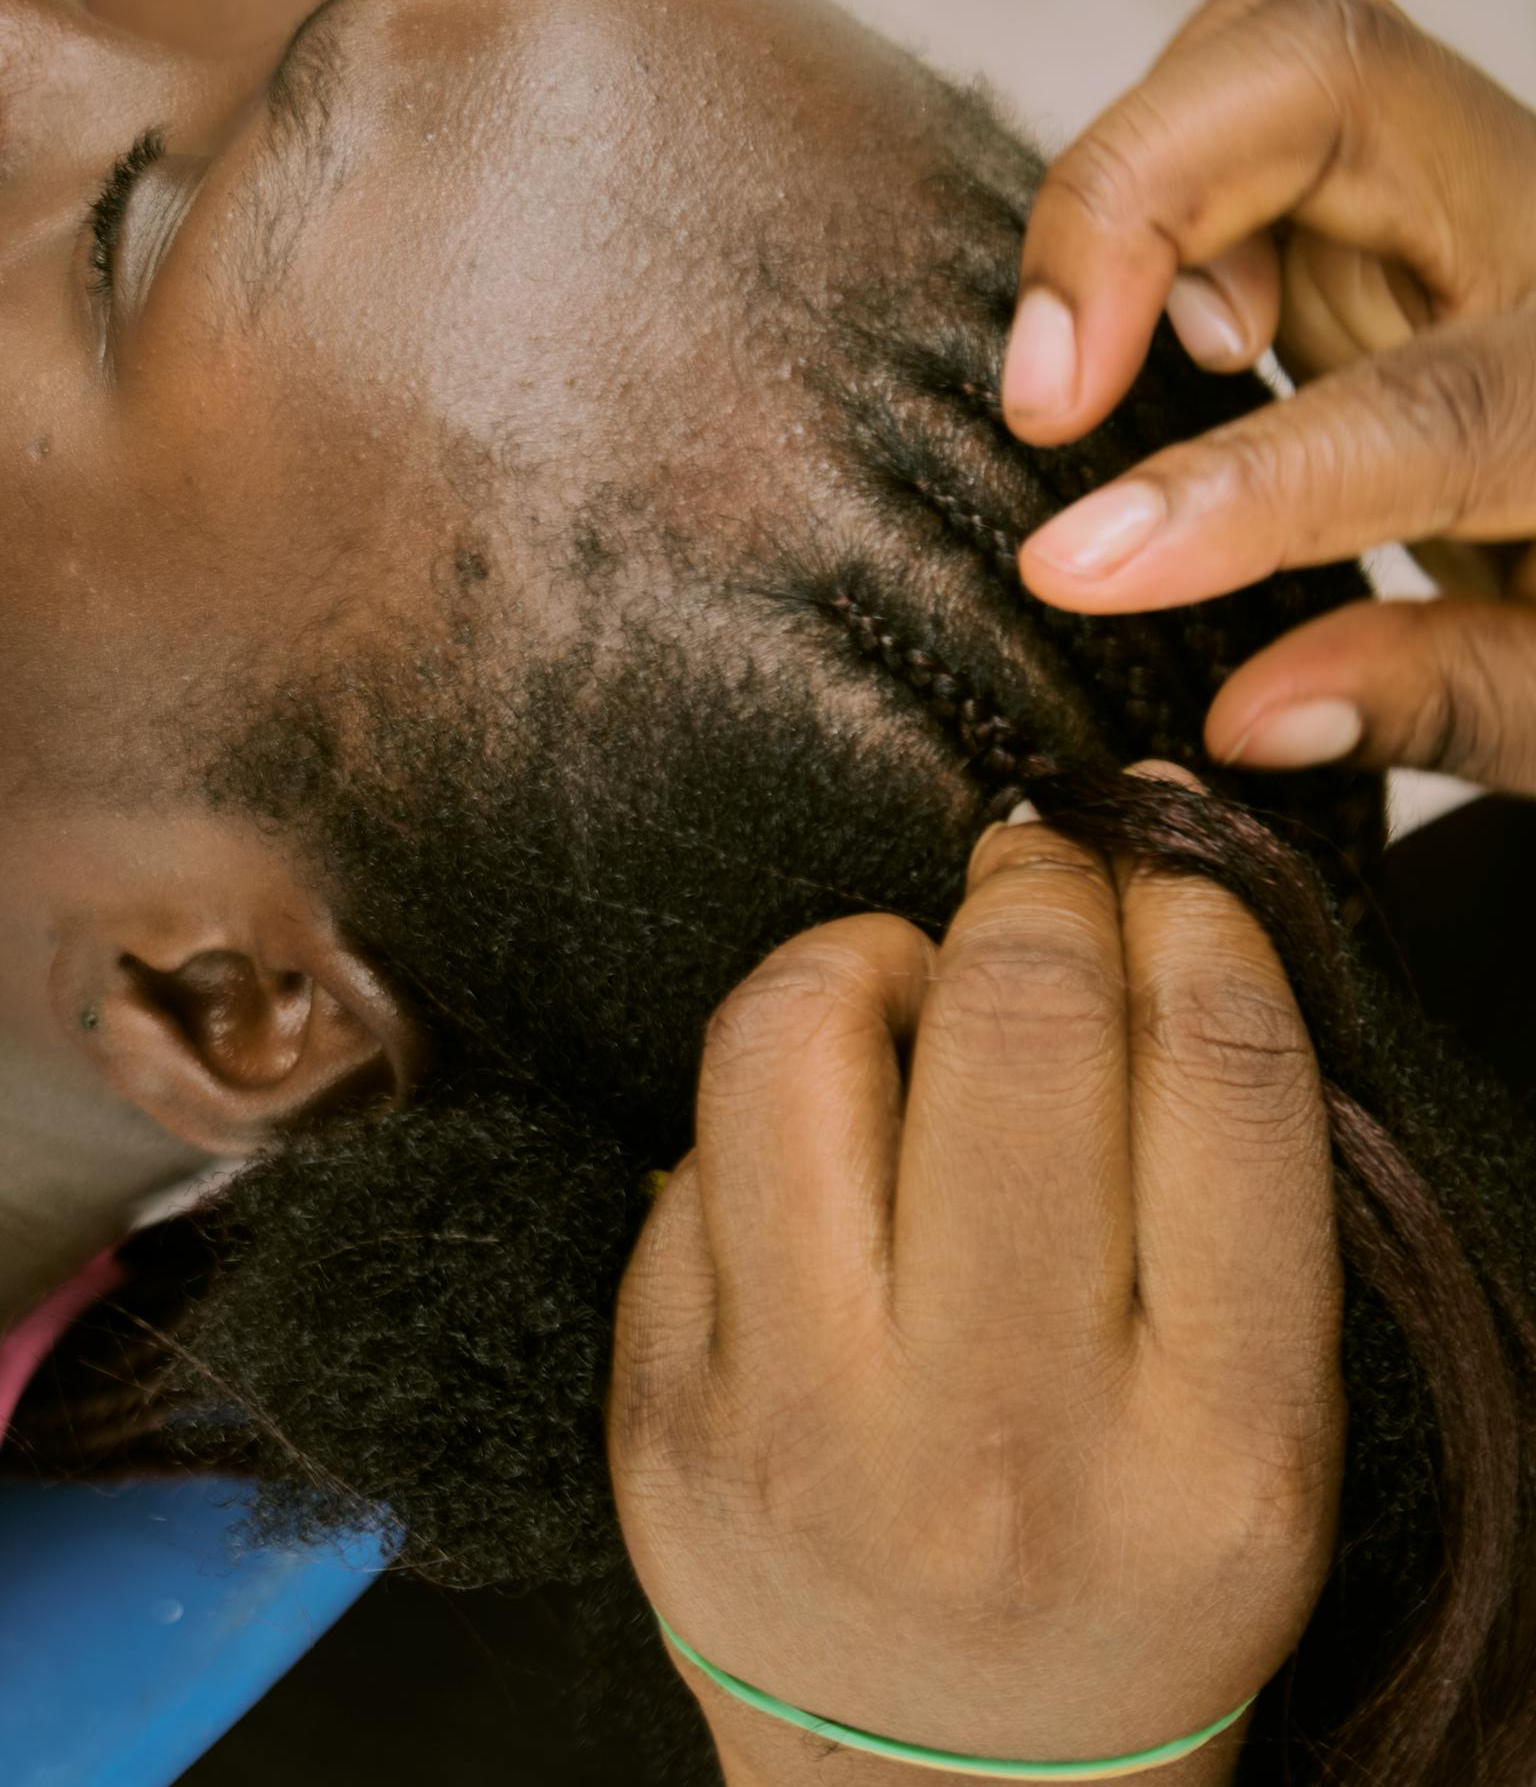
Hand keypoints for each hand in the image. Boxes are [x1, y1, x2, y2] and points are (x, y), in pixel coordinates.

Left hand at [606, 777, 1343, 1784]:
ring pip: (797, 1031)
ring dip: (867, 954)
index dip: (1193, 913)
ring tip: (909, 996)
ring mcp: (802, 1424)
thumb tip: (1141, 905)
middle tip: (1034, 875)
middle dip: (1033, 888)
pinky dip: (776, 1101)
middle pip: (1017, 1020)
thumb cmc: (1124, 1566)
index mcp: (1213, 1442)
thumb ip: (1228, 1174)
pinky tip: (828, 1161)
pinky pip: (697, 1140)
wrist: (943, 1786)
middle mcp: (1001, 1437)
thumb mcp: (1260, 1416)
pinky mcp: (660, 1407)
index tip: (1162, 875)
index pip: (1220, 1073)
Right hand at [1001, 0, 1535, 793]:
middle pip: (1328, 67)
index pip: (1418, 411)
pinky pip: (1243, 88)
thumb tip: (1247, 720)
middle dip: (1132, 199)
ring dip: (1138, 176)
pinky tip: (1155, 327)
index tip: (1073, 567)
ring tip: (1112, 362)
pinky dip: (1152, 185)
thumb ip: (1444, 701)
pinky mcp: (1392, 178)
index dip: (1231, 490)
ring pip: (1275, 30)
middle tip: (1046, 396)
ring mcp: (1466, 178)